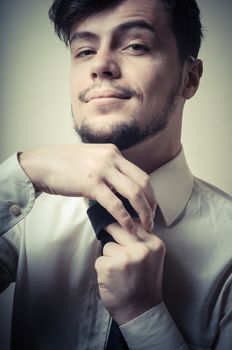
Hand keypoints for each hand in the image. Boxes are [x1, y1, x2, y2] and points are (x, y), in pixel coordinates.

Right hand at [19, 144, 155, 232]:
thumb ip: (108, 168)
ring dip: (143, 212)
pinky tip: (129, 228)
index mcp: (114, 152)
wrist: (41, 163)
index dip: (150, 193)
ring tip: (145, 226)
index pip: (140, 174)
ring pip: (134, 193)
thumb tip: (120, 186)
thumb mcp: (92, 159)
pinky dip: (125, 219)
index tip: (150, 207)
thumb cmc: (64, 164)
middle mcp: (112, 158)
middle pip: (143, 182)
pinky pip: (115, 204)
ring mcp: (102, 170)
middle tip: (151, 219)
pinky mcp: (91, 184)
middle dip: (151, 204)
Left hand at [95, 222, 165, 324]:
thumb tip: (124, 222)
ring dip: (109, 257)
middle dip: (111, 231)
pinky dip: (103, 269)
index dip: (125, 224)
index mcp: (155, 245)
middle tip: (108, 235)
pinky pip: (100, 260)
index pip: (135, 223)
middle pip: (118, 228)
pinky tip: (113, 280)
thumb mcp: (152, 258)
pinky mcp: (109, 266)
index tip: (119, 225)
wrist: (140, 311)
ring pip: (107, 246)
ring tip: (119, 272)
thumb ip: (142, 241)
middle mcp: (141, 249)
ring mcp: (125, 257)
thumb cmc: (145, 283)